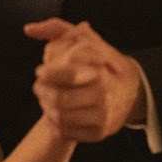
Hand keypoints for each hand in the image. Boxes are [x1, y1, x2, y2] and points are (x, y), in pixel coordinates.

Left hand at [25, 18, 145, 142]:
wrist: (132, 91)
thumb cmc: (102, 63)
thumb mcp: (86, 39)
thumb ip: (56, 29)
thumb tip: (29, 29)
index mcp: (100, 72)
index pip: (68, 74)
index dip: (48, 74)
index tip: (40, 72)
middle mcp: (102, 95)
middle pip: (60, 99)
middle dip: (43, 93)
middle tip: (38, 87)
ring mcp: (102, 116)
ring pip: (61, 118)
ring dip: (46, 108)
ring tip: (45, 99)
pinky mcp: (99, 132)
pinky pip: (68, 132)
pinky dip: (55, 124)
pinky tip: (55, 112)